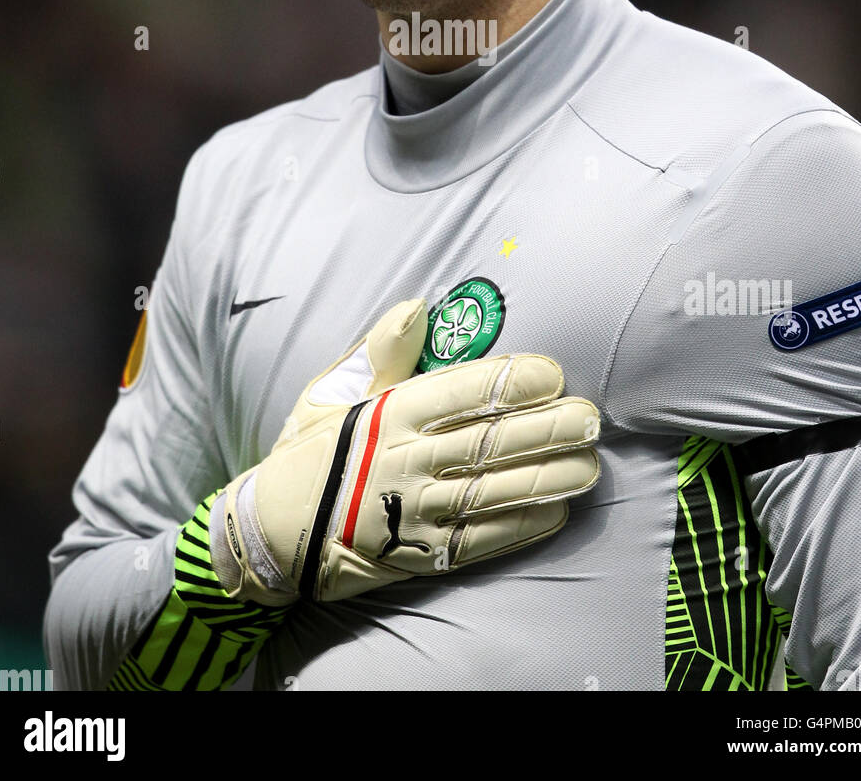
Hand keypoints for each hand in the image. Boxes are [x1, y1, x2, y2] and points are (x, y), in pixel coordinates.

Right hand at [211, 298, 599, 603]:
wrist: (270, 532)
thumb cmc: (310, 452)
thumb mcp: (331, 391)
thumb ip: (380, 350)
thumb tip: (418, 306)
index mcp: (385, 415)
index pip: (460, 393)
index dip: (513, 381)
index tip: (553, 373)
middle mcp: (402, 461)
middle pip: (488, 442)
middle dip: (546, 428)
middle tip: (590, 416)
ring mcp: (410, 511)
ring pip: (492, 492)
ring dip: (547, 478)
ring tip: (589, 463)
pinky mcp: (417, 555)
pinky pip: (479, 541)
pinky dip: (521, 526)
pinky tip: (557, 511)